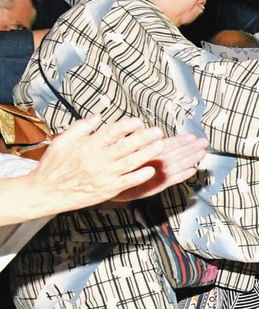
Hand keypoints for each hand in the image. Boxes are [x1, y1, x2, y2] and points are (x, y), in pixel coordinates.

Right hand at [29, 116, 189, 209]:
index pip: (113, 131)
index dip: (129, 125)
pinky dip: (142, 175)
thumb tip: (97, 117)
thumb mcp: (63, 141)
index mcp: (88, 145)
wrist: (47, 192)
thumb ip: (81, 127)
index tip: (139, 122)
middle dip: (145, 137)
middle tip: (158, 131)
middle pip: (127, 145)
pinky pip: (129, 181)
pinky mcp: (108, 189)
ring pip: (132, 162)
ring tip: (160, 145)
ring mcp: (105, 175)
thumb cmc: (54, 166)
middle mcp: (99, 159)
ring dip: (148, 153)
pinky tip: (152, 169)